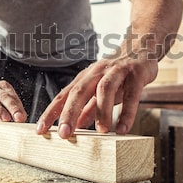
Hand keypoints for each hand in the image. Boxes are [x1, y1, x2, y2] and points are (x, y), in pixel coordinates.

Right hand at [0, 80, 26, 121]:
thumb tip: (22, 119)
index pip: (11, 95)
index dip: (18, 106)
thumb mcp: (1, 103)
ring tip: (6, 119)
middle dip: (12, 108)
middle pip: (3, 96)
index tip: (22, 117)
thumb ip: (12, 110)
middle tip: (18, 118)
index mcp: (1, 86)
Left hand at [36, 53, 157, 138]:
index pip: (64, 95)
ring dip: (101, 111)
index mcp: (85, 77)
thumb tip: (77, 125)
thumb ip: (89, 107)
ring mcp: (117, 71)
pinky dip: (127, 112)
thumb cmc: (118, 74)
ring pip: (105, 89)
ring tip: (101, 131)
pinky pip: (132, 94)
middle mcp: (97, 72)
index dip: (51, 112)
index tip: (40, 130)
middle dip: (69, 112)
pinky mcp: (136, 74)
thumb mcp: (100, 90)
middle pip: (79, 91)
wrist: (142, 48)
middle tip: (64, 134)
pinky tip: (123, 128)